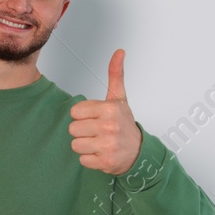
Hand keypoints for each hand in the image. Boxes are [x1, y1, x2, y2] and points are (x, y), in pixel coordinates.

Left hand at [69, 49, 142, 174]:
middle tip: (98, 133)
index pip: (74, 112)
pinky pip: (83, 160)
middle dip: (83, 132)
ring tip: (99, 143)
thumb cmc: (125, 125)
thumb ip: (116, 74)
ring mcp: (108, 146)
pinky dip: (90, 160)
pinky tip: (101, 154)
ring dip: (85, 146)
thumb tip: (120, 52)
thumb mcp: (120, 99)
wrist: (140, 153)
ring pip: (76, 145)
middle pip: (73, 129)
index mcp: (109, 109)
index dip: (83, 116)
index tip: (96, 119)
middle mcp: (109, 127)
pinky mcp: (106, 162)